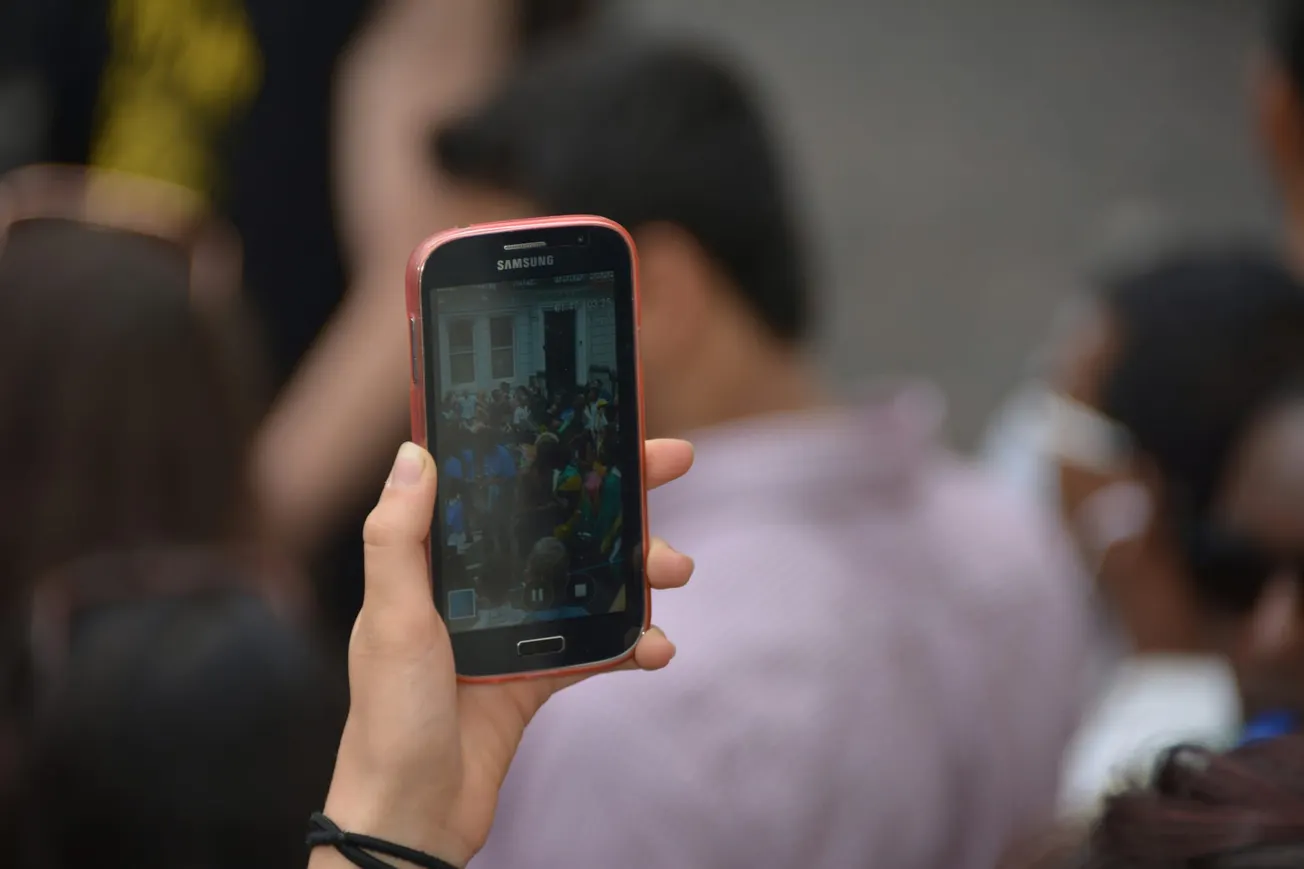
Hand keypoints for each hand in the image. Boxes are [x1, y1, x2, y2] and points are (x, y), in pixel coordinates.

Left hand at [315, 440, 694, 867]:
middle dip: (618, 494)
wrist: (412, 819)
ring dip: (638, 569)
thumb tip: (414, 453)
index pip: (502, 485)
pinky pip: (597, 647)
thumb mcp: (390, 621)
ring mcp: (514, 630)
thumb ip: (398, 538)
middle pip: (560, 521)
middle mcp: (480, 587)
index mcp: (440, 561)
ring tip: (676, 570)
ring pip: (590, 578)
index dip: (550, 448)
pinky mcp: (538, 676)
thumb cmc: (389, 720)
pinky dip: (632, 643)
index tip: (598, 420)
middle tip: (673, 465)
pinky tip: (657, 647)